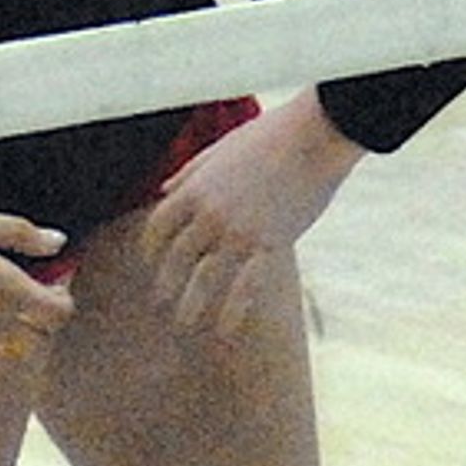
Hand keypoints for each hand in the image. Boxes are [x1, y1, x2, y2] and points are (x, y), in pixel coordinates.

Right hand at [0, 205, 74, 381]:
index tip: (51, 284)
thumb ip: (20, 234)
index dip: (60, 298)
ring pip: (6, 358)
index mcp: (6, 290)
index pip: (58, 312)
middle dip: (35, 318)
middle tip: (19, 298)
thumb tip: (57, 242)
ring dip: (7, 340)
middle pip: (36, 338)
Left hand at [139, 93, 363, 333]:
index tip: (152, 263)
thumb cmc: (269, 136)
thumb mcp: (219, 148)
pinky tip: (226, 329)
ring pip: (205, 279)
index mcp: (194, 189)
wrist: (314, 136)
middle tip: (163, 301)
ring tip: (185, 323)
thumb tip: (164, 189)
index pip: (158, 228)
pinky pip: (245, 286)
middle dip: (166, 283)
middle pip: (176, 258)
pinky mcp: (270, 244)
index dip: (151, 250)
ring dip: (191, 305)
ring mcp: (239, 232)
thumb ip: (189, 172)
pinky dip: (233, 311)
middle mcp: (210, 214)